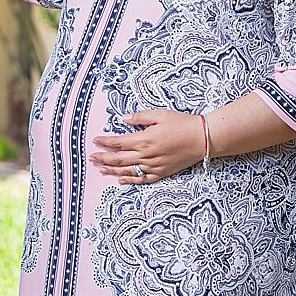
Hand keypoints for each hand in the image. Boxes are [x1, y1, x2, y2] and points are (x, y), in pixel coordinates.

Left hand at [91, 109, 206, 182]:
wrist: (203, 139)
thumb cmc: (182, 124)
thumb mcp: (160, 114)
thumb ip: (140, 116)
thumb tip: (125, 119)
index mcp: (144, 139)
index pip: (118, 142)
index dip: (105, 142)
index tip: (95, 140)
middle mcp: (146, 155)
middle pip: (118, 158)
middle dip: (103, 157)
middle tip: (92, 157)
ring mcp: (153, 166)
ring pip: (127, 170)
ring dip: (112, 169)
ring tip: (100, 168)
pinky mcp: (161, 172)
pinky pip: (142, 179)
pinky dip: (130, 180)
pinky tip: (120, 179)